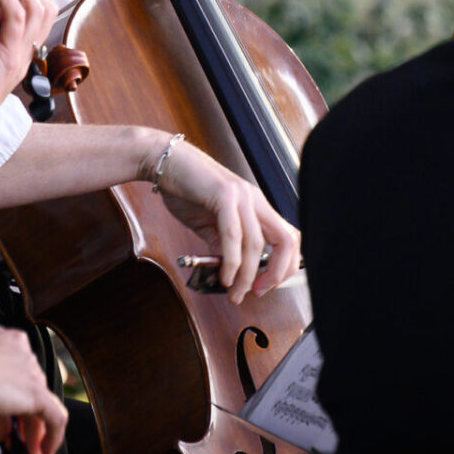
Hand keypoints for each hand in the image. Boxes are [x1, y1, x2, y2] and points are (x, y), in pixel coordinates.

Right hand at [150, 138, 300, 304]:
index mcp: (256, 205)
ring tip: (235, 292)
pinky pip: (233, 235)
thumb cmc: (186, 190)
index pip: (288, 238)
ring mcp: (241, 196)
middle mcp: (255, 199)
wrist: (164, 162)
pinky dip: (231, 261)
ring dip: (247, 276)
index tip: (265, 285)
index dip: (284, 267)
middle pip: (285, 241)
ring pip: (257, 244)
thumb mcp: (210, 223)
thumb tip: (232, 274)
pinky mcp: (223, 195)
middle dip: (277, 274)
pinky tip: (225, 275)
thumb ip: (224, 245)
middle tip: (258, 292)